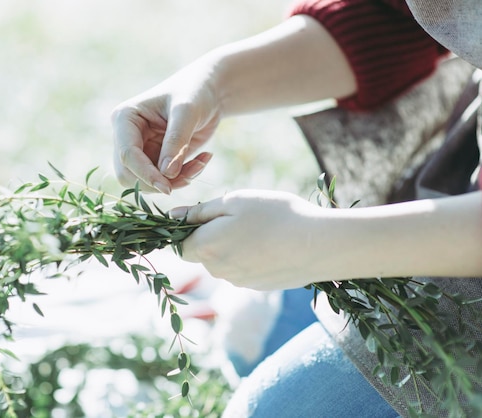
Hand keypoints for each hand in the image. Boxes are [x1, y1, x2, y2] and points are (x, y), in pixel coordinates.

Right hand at [111, 58, 219, 193]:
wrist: (208, 93)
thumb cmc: (195, 93)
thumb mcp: (187, 112)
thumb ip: (176, 141)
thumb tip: (167, 174)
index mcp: (125, 118)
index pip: (127, 154)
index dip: (145, 174)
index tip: (168, 188)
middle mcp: (126, 136)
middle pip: (129, 175)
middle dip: (158, 182)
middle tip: (189, 177)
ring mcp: (139, 150)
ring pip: (146, 182)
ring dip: (174, 181)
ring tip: (200, 164)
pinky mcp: (154, 160)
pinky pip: (163, 180)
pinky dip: (183, 178)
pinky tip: (201, 161)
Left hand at [170, 190, 323, 289]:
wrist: (319, 244)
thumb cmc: (275, 215)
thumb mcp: (234, 202)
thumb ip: (199, 212)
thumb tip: (172, 216)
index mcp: (207, 248)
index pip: (178, 246)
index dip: (185, 231)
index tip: (204, 215)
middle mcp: (218, 270)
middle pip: (201, 254)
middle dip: (211, 236)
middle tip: (239, 217)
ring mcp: (239, 282)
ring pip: (223, 262)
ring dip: (231, 246)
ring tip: (260, 229)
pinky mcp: (257, 287)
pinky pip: (242, 269)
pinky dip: (249, 257)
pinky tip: (271, 243)